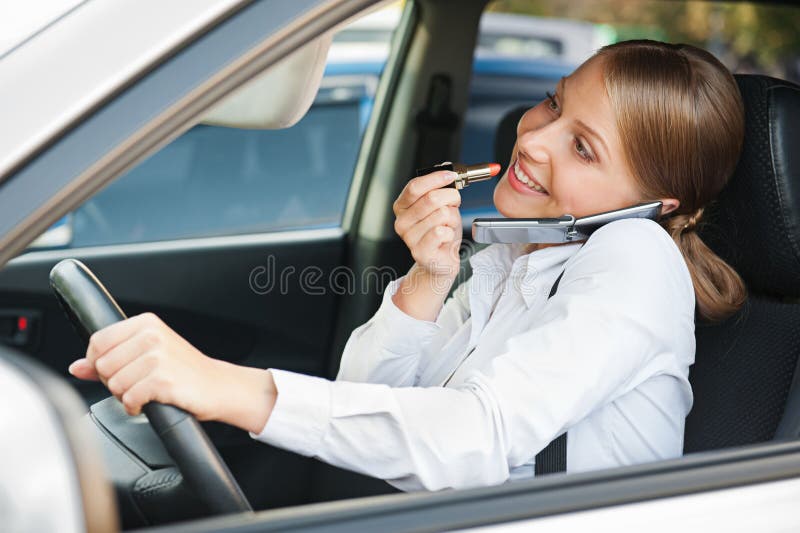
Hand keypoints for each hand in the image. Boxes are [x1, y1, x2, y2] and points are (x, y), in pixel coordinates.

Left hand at [68, 312, 276, 432]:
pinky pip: (128, 399)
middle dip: (114, 381)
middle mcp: (151, 336)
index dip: (99, 363)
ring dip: (125, 396)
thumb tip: (76, 367)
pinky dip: (134, 407)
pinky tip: (148, 403)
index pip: (98, 341)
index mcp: (146, 323)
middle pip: (102, 365)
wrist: (218, 386)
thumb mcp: (147, 355)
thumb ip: (109, 358)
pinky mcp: (162, 381)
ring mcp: (158, 357)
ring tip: (145, 393)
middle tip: (137, 384)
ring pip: (114, 384)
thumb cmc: (184, 370)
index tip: (118, 371)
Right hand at [393, 170, 462, 279]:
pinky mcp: (419, 252)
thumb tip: (446, 166)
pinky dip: (451, 233)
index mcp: (402, 206)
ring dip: (452, 219)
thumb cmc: (441, 232)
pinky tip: (446, 239)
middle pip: (431, 198)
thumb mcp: (441, 205)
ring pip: (441, 214)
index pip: (415, 186)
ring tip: (448, 226)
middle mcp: (401, 222)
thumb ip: (441, 187)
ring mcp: (409, 238)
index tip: (452, 176)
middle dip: (451, 198)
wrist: (441, 261)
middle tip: (454, 205)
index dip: (436, 178)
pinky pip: (442, 232)